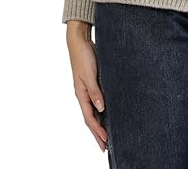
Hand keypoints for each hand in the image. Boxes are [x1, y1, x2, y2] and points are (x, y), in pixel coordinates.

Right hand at [66, 21, 107, 152]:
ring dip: (99, 123)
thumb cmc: (83, 56)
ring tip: (106, 135)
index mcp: (81, 94)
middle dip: (97, 133)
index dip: (97, 131)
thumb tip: (101, 109)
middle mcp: (84, 94)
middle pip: (91, 118)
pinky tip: (107, 113)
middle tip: (104, 147)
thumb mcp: (89, 75)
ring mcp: (88, 89)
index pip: (90, 118)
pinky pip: (97, 100)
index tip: (105, 142)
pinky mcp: (93, 82)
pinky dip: (101, 110)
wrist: (80, 41)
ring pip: (94, 111)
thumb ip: (95, 92)